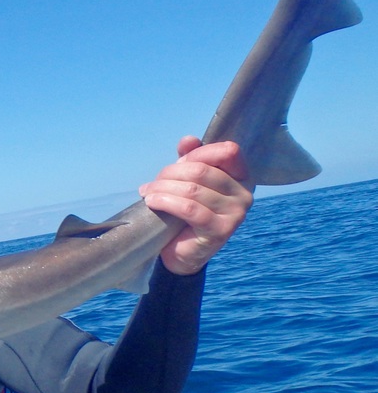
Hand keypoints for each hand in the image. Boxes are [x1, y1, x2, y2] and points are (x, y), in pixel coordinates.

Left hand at [139, 136, 252, 274]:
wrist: (182, 253)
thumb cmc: (186, 213)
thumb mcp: (188, 182)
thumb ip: (191, 159)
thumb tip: (188, 140)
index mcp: (241, 177)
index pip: (227, 151)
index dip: (198, 154)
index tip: (177, 163)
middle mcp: (245, 194)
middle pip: (202, 170)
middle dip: (170, 173)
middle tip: (152, 184)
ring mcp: (236, 213)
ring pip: (193, 190)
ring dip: (163, 189)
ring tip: (148, 194)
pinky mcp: (221, 230)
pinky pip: (190, 209)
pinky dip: (166, 202)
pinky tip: (152, 202)